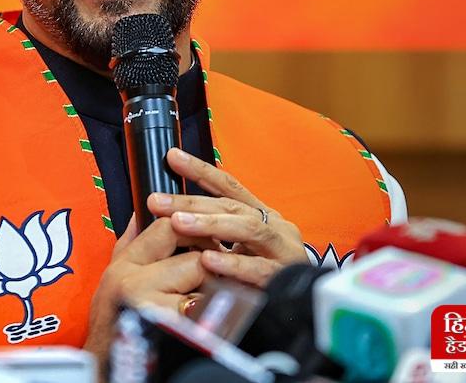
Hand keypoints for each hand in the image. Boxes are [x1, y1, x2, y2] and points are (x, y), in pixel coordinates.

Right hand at [83, 213, 214, 362]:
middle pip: (195, 259)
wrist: (105, 366)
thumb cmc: (111, 323)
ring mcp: (153, 310)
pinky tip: (208, 323)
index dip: (194, 230)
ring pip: (205, 288)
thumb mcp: (111, 277)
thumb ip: (129, 243)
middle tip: (209, 279)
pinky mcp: (171, 333)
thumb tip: (139, 213)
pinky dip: (213, 319)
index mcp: (125, 265)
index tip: (203, 242)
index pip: (168, 226)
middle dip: (208, 269)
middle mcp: (136, 283)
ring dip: (212, 296)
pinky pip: (207, 318)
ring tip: (204, 304)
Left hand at [148, 147, 308, 286]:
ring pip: (248, 229)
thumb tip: (175, 219)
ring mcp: (283, 250)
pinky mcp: (285, 277)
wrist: (308, 307)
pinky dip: (232, 263)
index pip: (229, 187)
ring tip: (178, 223)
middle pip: (232, 207)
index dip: (200, 170)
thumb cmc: (267, 277)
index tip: (172, 156)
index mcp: (263, 216)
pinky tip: (208, 260)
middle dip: (192, 203)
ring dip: (211, 225)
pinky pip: (257, 269)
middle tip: (157, 202)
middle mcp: (275, 227)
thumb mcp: (241, 250)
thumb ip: (216, 234)